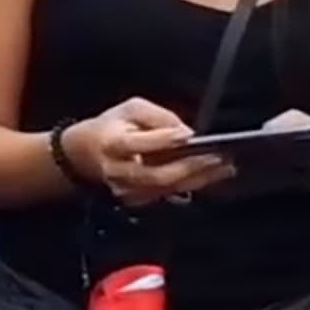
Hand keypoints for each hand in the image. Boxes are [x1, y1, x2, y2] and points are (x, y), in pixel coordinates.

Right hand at [72, 96, 232, 209]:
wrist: (84, 154)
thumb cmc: (112, 126)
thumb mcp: (130, 109)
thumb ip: (158, 116)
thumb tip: (186, 132)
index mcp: (112, 143)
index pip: (138, 144)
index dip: (163, 140)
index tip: (189, 135)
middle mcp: (118, 171)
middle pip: (157, 175)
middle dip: (191, 167)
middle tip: (218, 157)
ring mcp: (127, 190)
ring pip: (166, 189)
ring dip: (198, 179)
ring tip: (224, 168)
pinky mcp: (136, 200)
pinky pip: (167, 195)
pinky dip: (191, 186)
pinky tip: (210, 176)